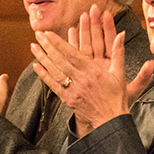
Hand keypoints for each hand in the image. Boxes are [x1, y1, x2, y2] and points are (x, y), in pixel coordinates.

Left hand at [31, 4, 152, 136]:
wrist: (111, 120)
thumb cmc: (116, 96)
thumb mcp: (119, 72)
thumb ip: (118, 51)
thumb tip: (121, 34)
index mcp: (92, 71)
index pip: (72, 53)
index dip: (59, 43)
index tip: (49, 33)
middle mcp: (80, 79)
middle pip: (60, 60)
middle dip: (47, 46)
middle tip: (37, 34)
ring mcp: (72, 90)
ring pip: (54, 71)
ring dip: (42, 58)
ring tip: (33, 46)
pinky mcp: (68, 99)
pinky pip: (53, 85)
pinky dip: (44, 75)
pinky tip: (36, 66)